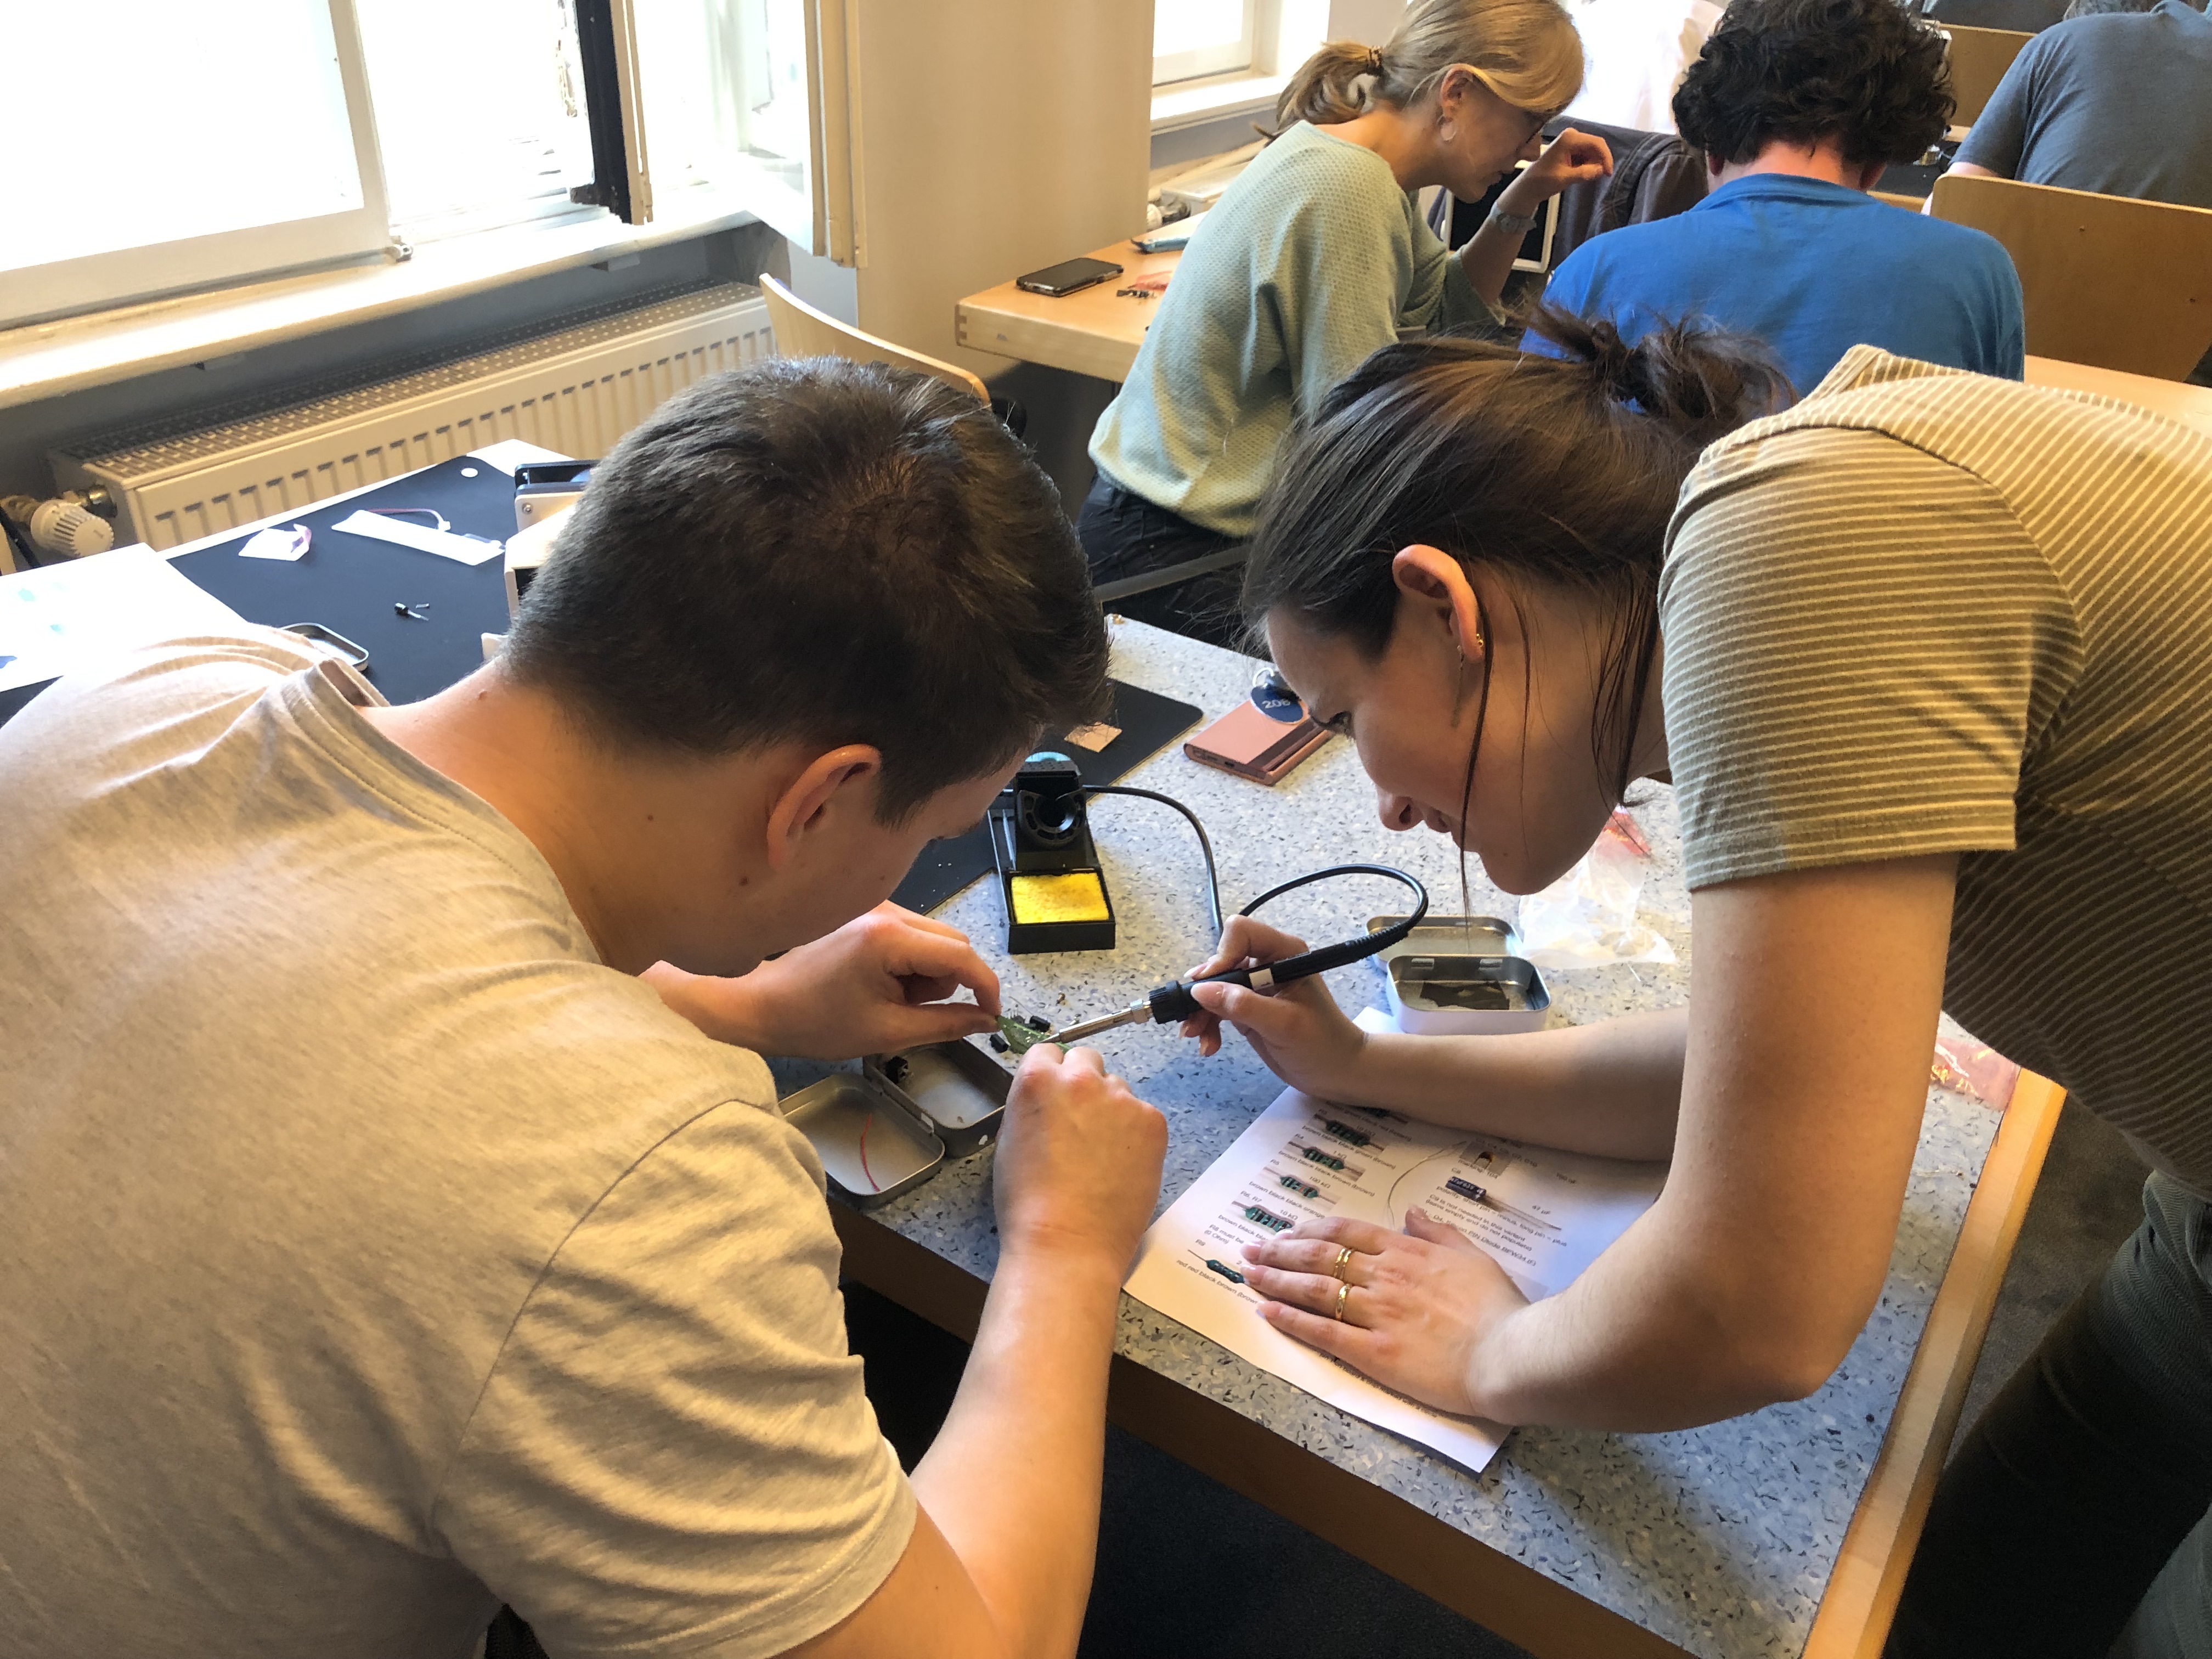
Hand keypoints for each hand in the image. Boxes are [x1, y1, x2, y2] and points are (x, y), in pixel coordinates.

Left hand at [643, 903, 1000, 1060]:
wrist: (759, 1005)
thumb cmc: (815, 1023)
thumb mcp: (887, 1032)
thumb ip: (945, 1024)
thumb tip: (986, 1022)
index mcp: (889, 938)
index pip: (961, 955)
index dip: (986, 987)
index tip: (991, 1016)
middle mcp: (887, 910)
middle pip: (953, 942)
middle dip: (948, 981)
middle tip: (914, 1012)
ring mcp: (875, 907)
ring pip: (934, 939)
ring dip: (927, 973)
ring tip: (888, 999)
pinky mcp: (866, 912)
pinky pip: (912, 936)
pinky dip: (909, 962)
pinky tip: (878, 983)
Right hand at [992, 1044, 1167, 1275]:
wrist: (1067, 1244)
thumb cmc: (1029, 1203)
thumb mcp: (1011, 1140)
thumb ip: (1032, 1105)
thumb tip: (1049, 1097)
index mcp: (1039, 1079)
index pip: (1048, 1052)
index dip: (1051, 1075)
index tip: (1055, 1097)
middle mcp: (1082, 1079)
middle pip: (1087, 1059)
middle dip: (1082, 1083)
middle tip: (1079, 1124)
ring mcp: (1121, 1099)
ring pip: (1118, 1088)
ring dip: (1111, 1109)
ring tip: (1101, 1154)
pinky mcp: (1153, 1122)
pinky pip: (1143, 1115)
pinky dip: (1135, 1134)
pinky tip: (1121, 1165)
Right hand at [1179, 915, 1368, 1098]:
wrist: (1337, 1073)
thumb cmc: (1321, 1044)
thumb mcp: (1283, 1024)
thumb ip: (1243, 1006)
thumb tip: (1200, 990)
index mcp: (1284, 953)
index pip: (1241, 933)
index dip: (1221, 955)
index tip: (1210, 986)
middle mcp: (1267, 964)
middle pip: (1221, 961)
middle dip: (1204, 990)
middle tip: (1192, 1019)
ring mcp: (1256, 987)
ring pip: (1213, 987)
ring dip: (1200, 1012)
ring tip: (1195, 1037)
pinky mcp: (1247, 1008)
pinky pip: (1217, 1008)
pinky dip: (1208, 1024)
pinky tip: (1209, 1046)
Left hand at [1237, 1211, 1528, 1418]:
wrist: (1510, 1354)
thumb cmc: (1499, 1309)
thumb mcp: (1474, 1257)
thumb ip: (1439, 1233)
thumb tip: (1412, 1213)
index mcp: (1407, 1252)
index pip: (1346, 1232)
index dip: (1310, 1229)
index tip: (1286, 1232)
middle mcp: (1385, 1276)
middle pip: (1320, 1256)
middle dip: (1280, 1251)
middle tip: (1251, 1249)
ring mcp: (1377, 1313)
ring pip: (1315, 1289)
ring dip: (1276, 1279)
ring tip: (1247, 1273)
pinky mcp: (1375, 1352)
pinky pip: (1324, 1332)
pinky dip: (1291, 1320)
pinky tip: (1266, 1312)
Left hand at [1499, 126, 1613, 209]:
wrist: (1529, 185)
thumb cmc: (1543, 180)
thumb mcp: (1565, 178)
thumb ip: (1584, 173)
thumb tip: (1601, 170)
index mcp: (1570, 138)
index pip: (1597, 143)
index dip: (1606, 157)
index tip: (1608, 173)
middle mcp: (1572, 135)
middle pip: (1596, 146)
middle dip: (1599, 162)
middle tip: (1596, 177)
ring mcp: (1572, 141)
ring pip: (1593, 151)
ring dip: (1593, 165)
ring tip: (1581, 176)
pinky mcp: (1572, 148)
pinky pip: (1587, 155)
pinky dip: (1587, 165)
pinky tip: (1579, 173)